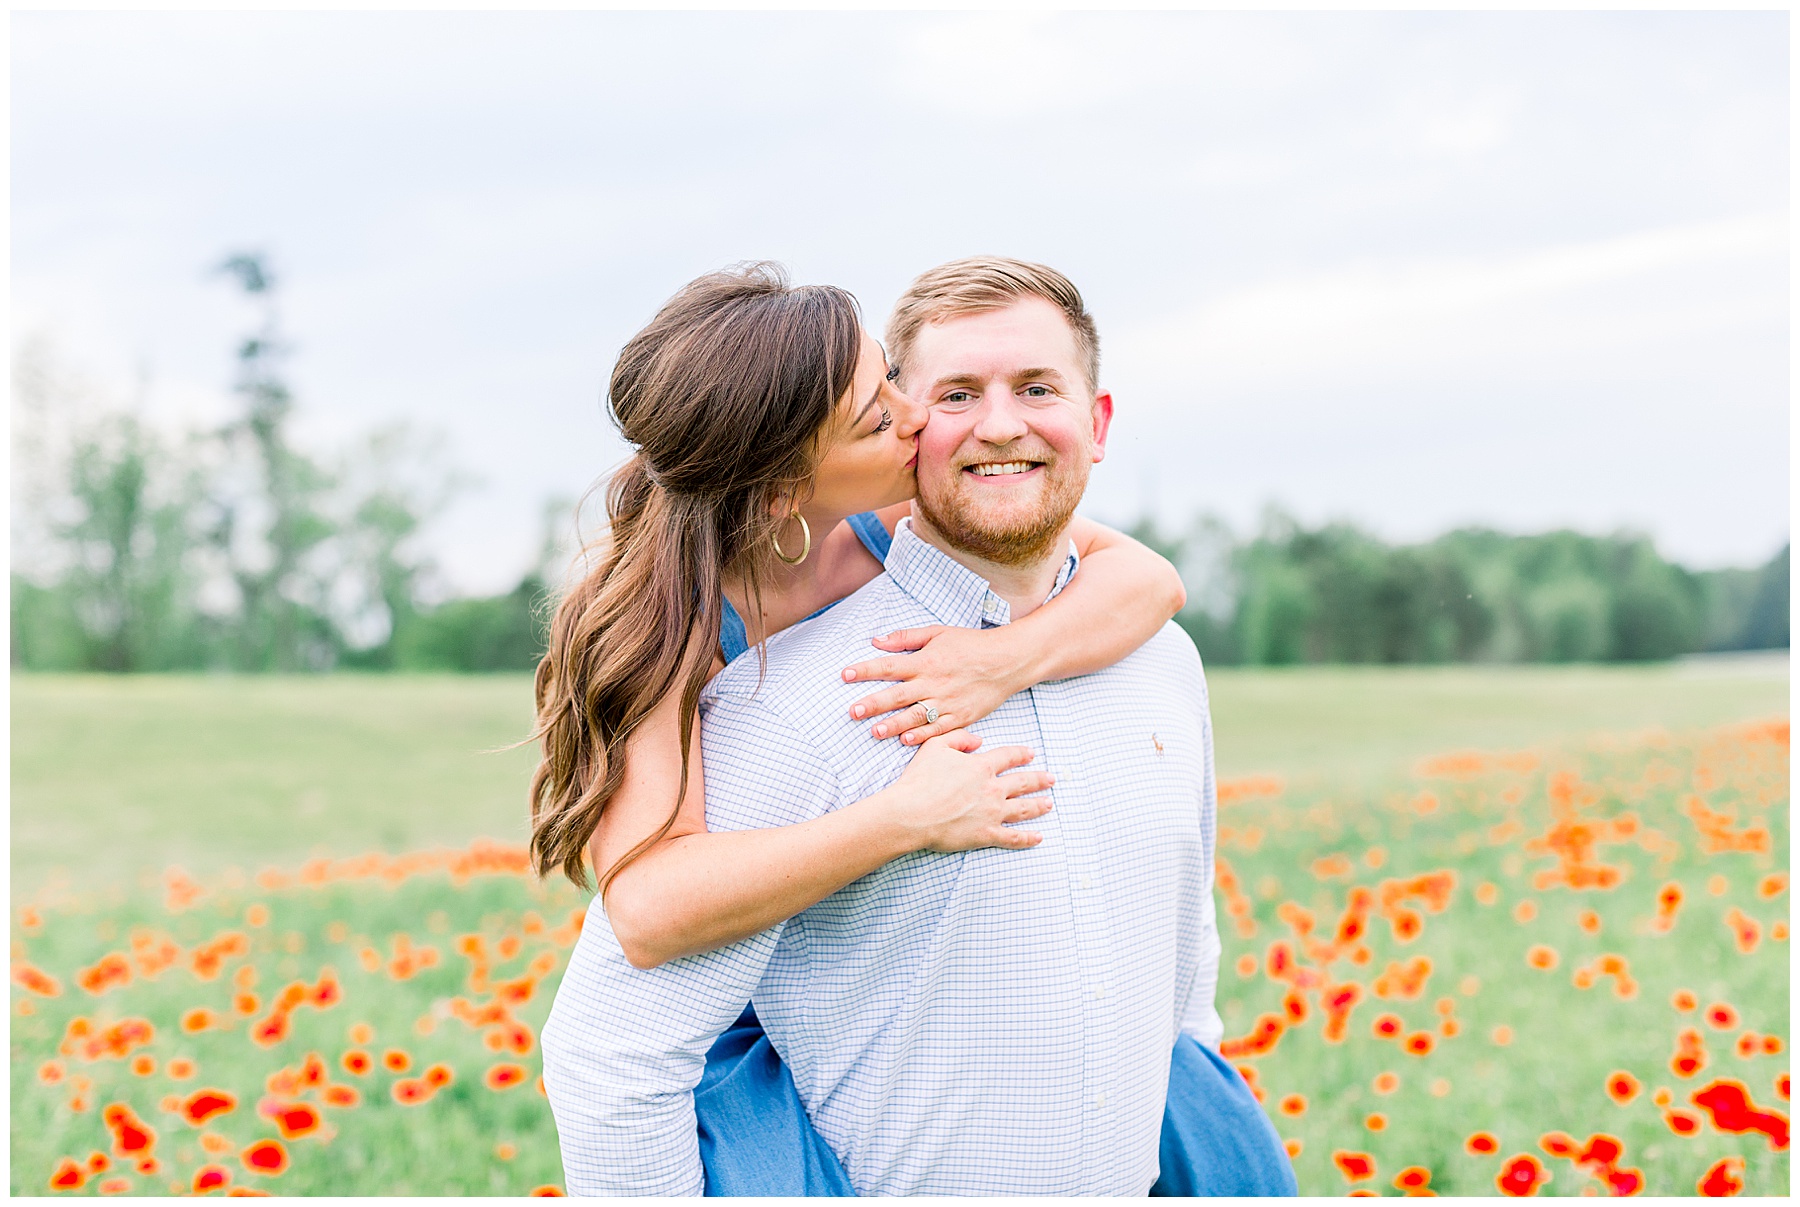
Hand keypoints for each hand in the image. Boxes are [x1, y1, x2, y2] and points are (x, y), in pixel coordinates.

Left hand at [841, 625, 1021, 743]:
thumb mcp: (938, 632)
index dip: (865, 670)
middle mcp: (934, 683)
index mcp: (926, 661)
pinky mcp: (961, 717)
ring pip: (916, 717)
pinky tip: (905, 741)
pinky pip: (938, 729)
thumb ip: (906, 638)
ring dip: (894, 725)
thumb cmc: (971, 644)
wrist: (1007, 661)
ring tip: (874, 732)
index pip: (889, 666)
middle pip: (898, 696)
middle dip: (873, 704)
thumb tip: (876, 641)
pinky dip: (922, 736)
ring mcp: (948, 703)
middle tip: (852, 711)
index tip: (844, 674)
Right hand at [881, 731, 1053, 852]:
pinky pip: (1013, 837)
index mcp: (982, 766)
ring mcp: (992, 813)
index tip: (1031, 753)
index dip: (1021, 754)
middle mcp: (993, 789)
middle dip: (1039, 779)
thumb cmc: (919, 780)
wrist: (911, 813)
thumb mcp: (934, 746)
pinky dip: (1028, 838)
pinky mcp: (987, 835)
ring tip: (1049, 804)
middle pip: (1023, 782)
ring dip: (1039, 805)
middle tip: (1051, 779)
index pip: (1009, 756)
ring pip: (1024, 809)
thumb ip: (958, 738)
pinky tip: (1039, 837)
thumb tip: (979, 741)